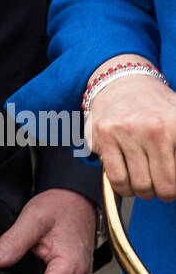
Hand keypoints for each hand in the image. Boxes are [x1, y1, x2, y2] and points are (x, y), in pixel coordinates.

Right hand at [85, 64, 175, 200]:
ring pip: (140, 186)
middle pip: (165, 186)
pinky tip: (127, 182)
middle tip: (162, 188)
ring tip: (145, 184)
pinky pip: (116, 178)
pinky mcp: (104, 135)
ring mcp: (127, 132)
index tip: (174, 183)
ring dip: (144, 192)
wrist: (124, 81)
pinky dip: (123, 188)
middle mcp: (153, 128)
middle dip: (165, 193)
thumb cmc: (155, 106)